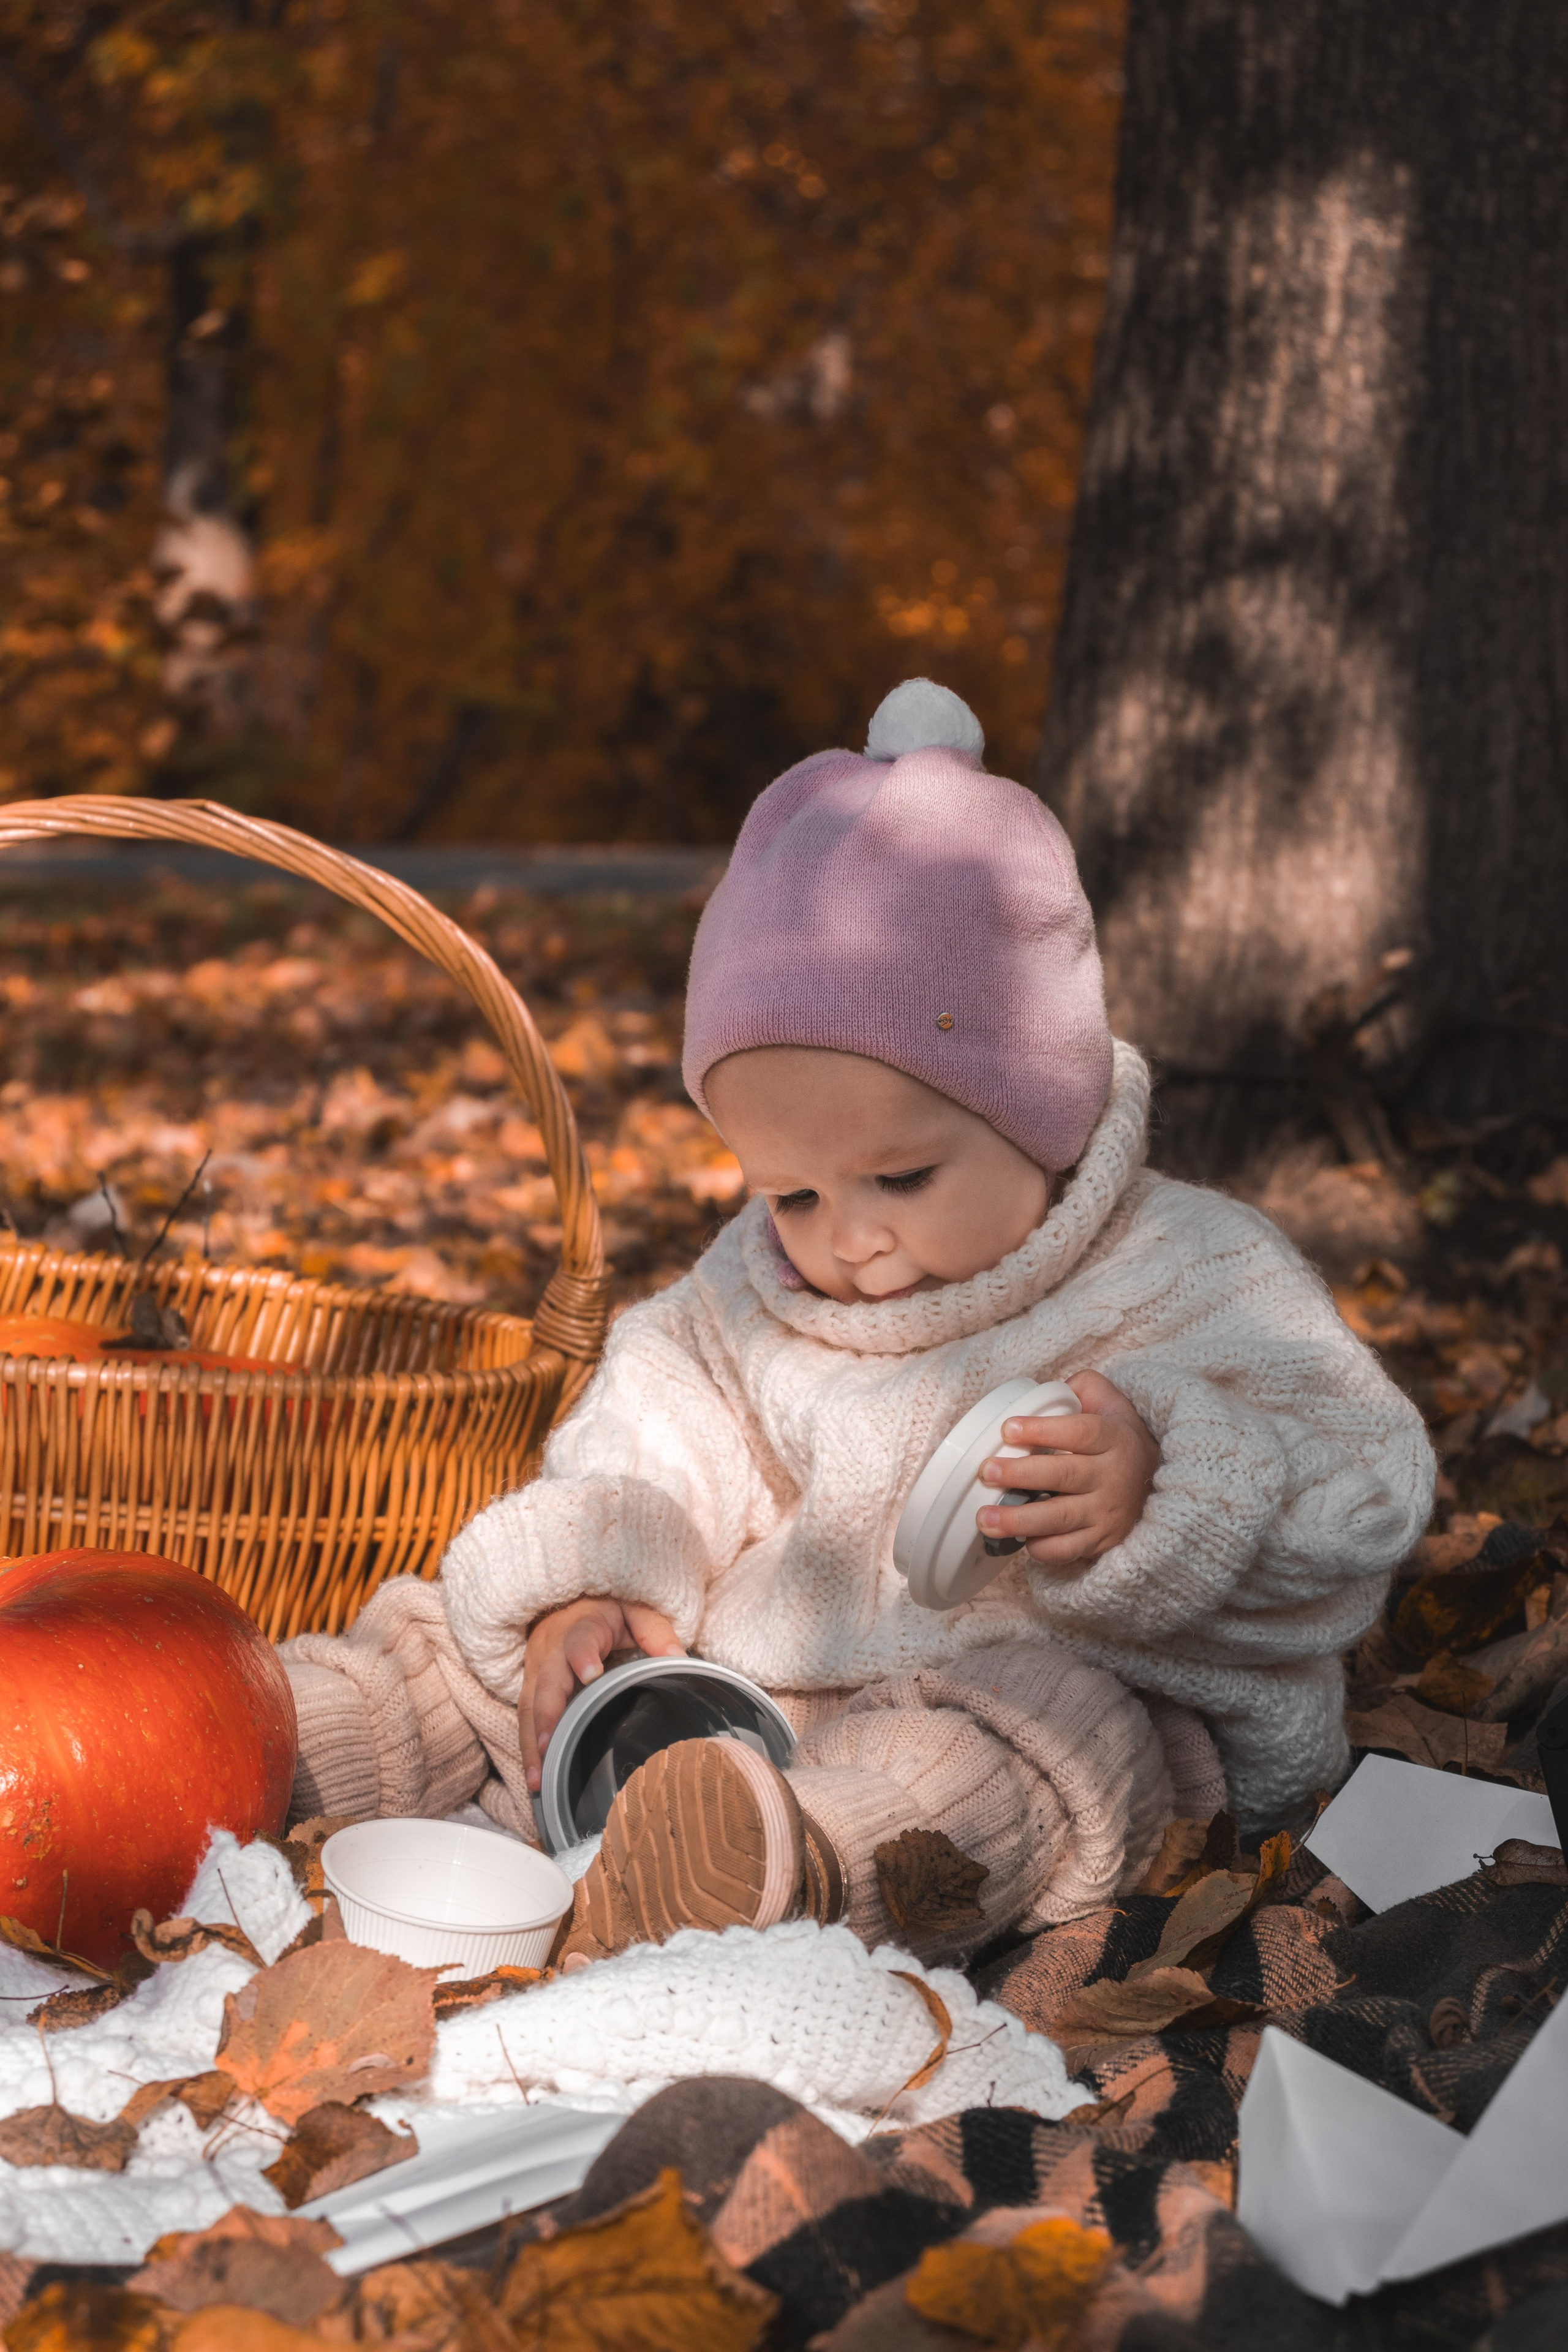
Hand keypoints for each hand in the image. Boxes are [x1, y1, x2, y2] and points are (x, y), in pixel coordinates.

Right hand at [518, 1597, 683, 1791]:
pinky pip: (525, 1718)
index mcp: (582, 1627)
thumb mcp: (636, 1611)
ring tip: (538, 1778)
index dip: (583, 1655)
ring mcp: (536, 1671)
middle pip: (546, 1683)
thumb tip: (679, 1660)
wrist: (567, 1605)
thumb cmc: (608, 1612)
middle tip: (550, 1747)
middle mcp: (552, 1649)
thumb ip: (656, 1633)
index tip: (591, 1674)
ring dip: (531, 1743)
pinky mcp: (530, 1688)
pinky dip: (527, 1748)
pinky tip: (534, 1776)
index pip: (580, 1639)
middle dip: (547, 1715)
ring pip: (528, 1707)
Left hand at [976, 1368, 1159, 1574]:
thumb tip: (1045, 1389)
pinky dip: (1042, 1548)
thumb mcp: (1113, 1404)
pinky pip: (1068, 1550)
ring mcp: (1107, 1512)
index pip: (1079, 1432)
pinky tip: (1019, 1540)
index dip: (1043, 1430)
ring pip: (1061, 1518)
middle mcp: (1113, 1476)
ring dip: (1019, 1520)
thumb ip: (1083, 1388)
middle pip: (1064, 1475)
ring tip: (984, 1520)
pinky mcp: (1102, 1540)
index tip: (1007, 1430)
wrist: (1157, 1483)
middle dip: (1021, 1475)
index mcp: (1114, 1438)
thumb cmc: (1120, 1439)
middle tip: (986, 1472)